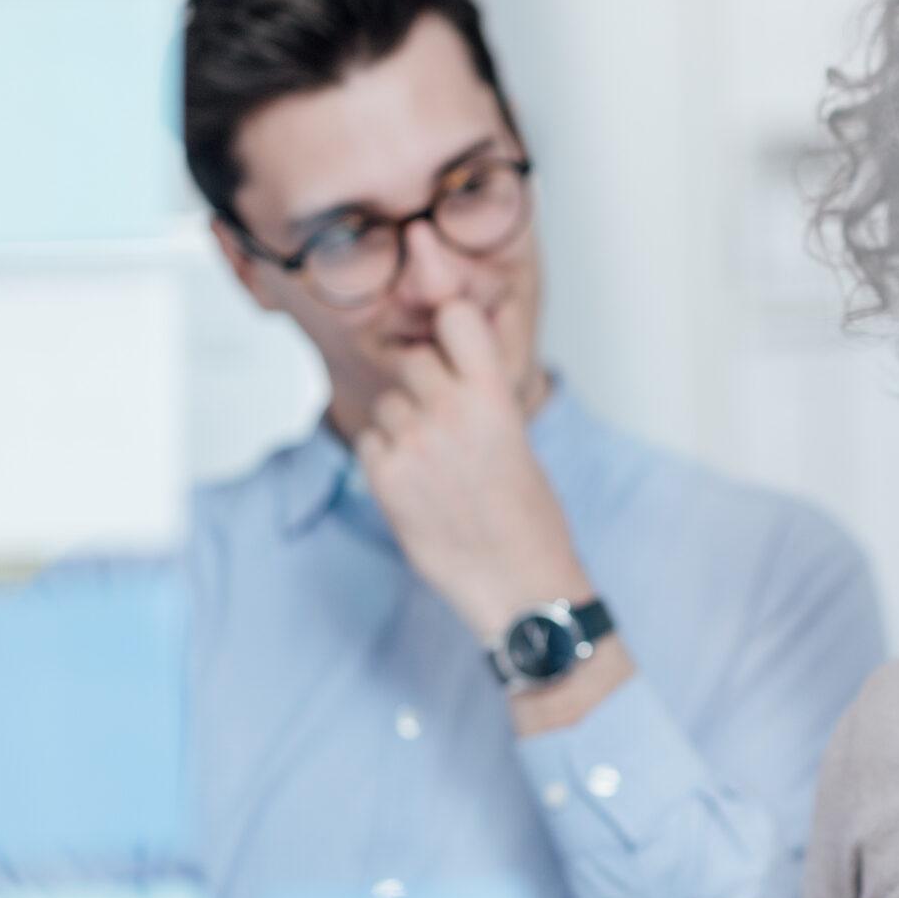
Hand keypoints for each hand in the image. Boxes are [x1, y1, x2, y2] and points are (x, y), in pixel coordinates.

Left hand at [356, 299, 585, 639]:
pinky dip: (385, 456)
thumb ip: (481, 398)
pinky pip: (368, 440)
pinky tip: (416, 483)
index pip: (454, 316)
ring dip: (402, 422)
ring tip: (433, 461)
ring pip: (386, 402)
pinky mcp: (384, 477)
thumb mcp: (519, 440)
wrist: (517, 581)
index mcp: (493, 395)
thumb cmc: (530, 518)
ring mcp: (412, 443)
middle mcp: (449, 411)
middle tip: (443, 417)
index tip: (452, 344)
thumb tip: (448, 368)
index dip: (450, 327)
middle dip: (423, 381)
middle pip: (412, 359)